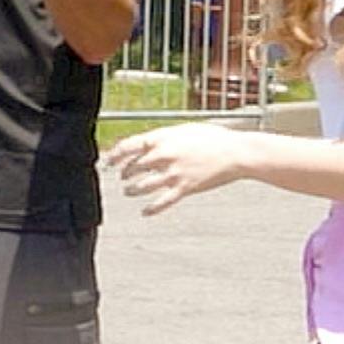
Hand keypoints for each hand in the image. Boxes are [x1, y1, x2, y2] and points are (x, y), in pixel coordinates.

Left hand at [106, 121, 245, 214]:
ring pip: (142, 186)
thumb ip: (162, 138)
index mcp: (162, 138)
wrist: (235, 152)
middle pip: (132, 168)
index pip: (128, 147)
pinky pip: (162, 202)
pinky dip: (151, 209)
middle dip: (124, 174)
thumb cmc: (211, 138)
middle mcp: (164, 156)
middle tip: (122, 177)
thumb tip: (145, 144)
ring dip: (132, 191)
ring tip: (129, 192)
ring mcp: (173, 173)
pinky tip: (145, 212)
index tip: (108, 161)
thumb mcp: (182, 131)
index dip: (114, 156)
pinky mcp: (184, 188)